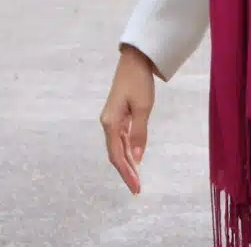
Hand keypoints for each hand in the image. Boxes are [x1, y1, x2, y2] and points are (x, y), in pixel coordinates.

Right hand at [101, 46, 156, 194]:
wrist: (134, 61)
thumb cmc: (139, 83)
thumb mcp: (143, 108)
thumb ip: (139, 134)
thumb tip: (137, 158)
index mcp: (110, 123)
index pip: (117, 155)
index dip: (126, 173)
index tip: (136, 187)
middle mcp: (107, 123)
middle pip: (115, 154)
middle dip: (126, 171)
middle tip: (137, 188)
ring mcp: (111, 119)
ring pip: (118, 147)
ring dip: (127, 162)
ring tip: (137, 178)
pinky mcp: (117, 115)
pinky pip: (121, 138)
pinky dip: (128, 150)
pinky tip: (135, 158)